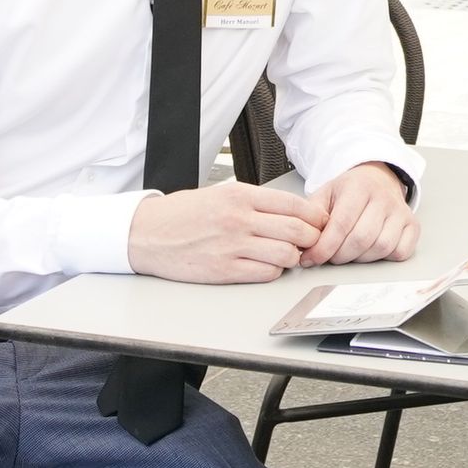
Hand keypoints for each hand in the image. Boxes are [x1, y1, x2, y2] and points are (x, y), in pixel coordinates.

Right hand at [128, 181, 323, 283]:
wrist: (146, 233)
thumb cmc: (183, 213)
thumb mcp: (221, 193)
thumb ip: (255, 201)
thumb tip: (292, 212)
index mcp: (240, 195)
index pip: (294, 204)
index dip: (315, 216)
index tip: (320, 222)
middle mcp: (239, 219)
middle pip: (297, 230)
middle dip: (312, 238)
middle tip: (313, 242)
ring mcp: (232, 246)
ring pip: (285, 254)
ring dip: (293, 257)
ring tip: (288, 255)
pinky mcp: (224, 270)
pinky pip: (265, 273)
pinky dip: (274, 271)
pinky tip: (268, 266)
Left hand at [302, 162, 421, 265]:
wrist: (377, 180)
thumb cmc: (349, 192)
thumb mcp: (325, 194)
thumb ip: (312, 216)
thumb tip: (304, 242)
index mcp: (359, 187)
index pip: (341, 224)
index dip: (324, 247)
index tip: (311, 258)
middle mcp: (383, 198)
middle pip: (361, 239)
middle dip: (340, 255)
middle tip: (329, 257)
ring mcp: (401, 212)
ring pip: (381, 247)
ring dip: (360, 259)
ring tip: (348, 253)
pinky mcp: (413, 225)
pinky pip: (401, 252)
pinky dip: (384, 258)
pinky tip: (370, 251)